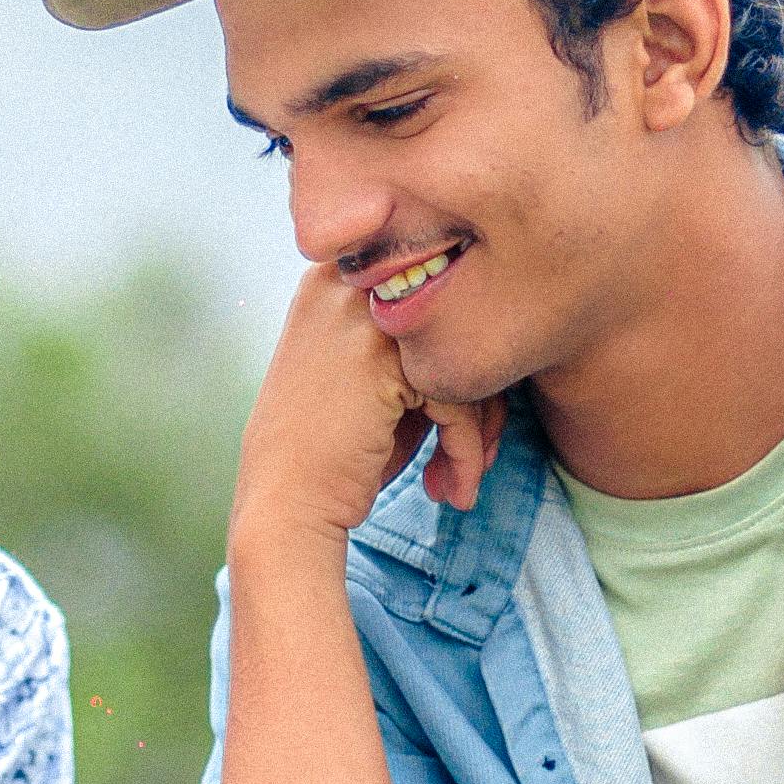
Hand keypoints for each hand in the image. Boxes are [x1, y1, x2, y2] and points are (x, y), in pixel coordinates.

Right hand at [229, 255, 509, 558]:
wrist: (284, 506)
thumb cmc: (330, 452)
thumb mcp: (370, 381)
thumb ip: (420, 350)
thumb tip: (499, 352)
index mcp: (340, 277)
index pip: (436, 304)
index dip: (460, 367)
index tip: (465, 427)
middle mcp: (346, 283)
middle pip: (454, 324)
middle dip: (480, 400)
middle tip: (473, 457)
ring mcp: (361, 313)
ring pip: (463, 361)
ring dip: (477, 432)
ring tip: (462, 481)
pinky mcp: (379, 356)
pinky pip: (457, 397)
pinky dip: (465, 452)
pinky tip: (454, 491)